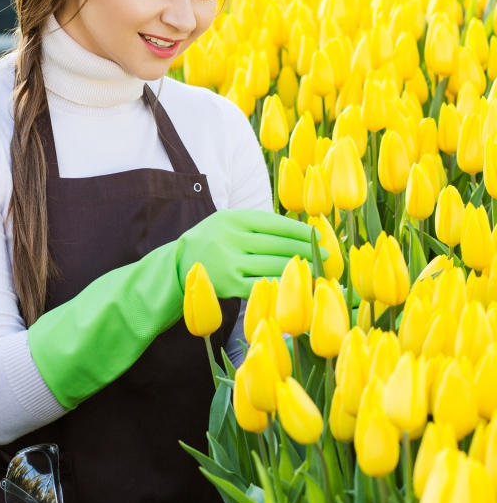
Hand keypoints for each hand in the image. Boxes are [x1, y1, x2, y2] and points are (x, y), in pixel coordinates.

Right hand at [175, 209, 324, 300]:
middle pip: (277, 244)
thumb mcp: (227, 223)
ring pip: (273, 264)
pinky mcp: (229, 285)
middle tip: (326, 254)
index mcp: (232, 218)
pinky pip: (262, 284)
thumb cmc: (211, 243)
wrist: (177, 266)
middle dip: (305, 250)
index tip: (318, 236)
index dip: (299, 230)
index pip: (274, 223)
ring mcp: (229, 262)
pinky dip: (280, 284)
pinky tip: (295, 284)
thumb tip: (298, 231)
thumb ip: (256, 225)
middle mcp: (230, 238)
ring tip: (316, 269)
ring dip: (299, 268)